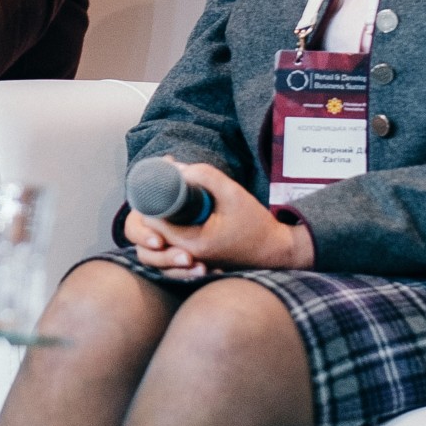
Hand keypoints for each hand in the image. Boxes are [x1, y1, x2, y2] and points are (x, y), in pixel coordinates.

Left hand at [123, 160, 313, 275]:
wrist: (275, 250)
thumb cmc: (256, 224)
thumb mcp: (232, 193)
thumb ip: (205, 176)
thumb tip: (176, 166)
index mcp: (192, 243)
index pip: (152, 221)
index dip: (150, 197)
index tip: (156, 177)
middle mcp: (186, 255)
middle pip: (151, 230)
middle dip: (152, 204)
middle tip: (161, 180)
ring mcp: (189, 259)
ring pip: (159, 237)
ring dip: (160, 214)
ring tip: (169, 191)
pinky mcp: (195, 257)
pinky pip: (171, 241)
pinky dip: (170, 223)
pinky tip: (179, 205)